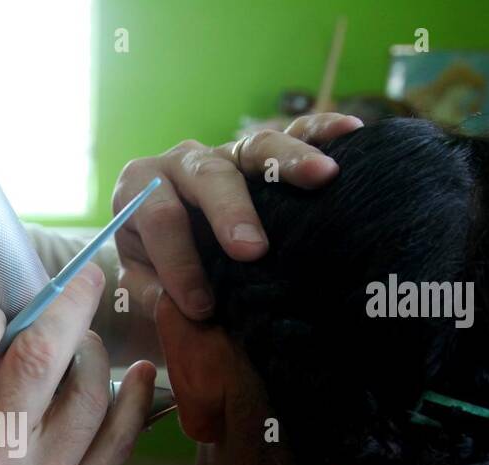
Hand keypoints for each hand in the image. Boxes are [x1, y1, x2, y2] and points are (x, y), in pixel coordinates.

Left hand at [113, 112, 364, 320]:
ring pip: (254, 148)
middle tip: (253, 250)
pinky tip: (349, 133)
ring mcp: (224, 153)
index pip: (160, 218)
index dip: (178, 262)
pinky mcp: (259, 155)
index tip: (201, 306)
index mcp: (139, 190)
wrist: (164, 249)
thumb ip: (154, 295)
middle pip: (207, 176)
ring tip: (324, 176)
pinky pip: (292, 134)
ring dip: (289, 162)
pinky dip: (319, 132)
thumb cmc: (154, 269)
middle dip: (230, 213)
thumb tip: (188, 308)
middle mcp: (181, 162)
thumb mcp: (140, 284)